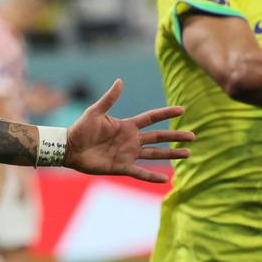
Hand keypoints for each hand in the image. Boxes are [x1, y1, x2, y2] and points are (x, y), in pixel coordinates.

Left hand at [64, 79, 194, 183]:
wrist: (69, 149)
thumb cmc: (80, 129)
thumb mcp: (95, 112)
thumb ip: (109, 99)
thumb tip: (119, 81)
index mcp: (127, 125)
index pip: (151, 118)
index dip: (165, 114)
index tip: (181, 110)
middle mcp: (131, 140)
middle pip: (159, 137)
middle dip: (175, 136)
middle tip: (193, 136)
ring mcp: (128, 154)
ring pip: (155, 154)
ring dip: (171, 155)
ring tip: (188, 154)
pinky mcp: (121, 167)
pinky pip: (140, 172)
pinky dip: (152, 176)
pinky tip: (166, 180)